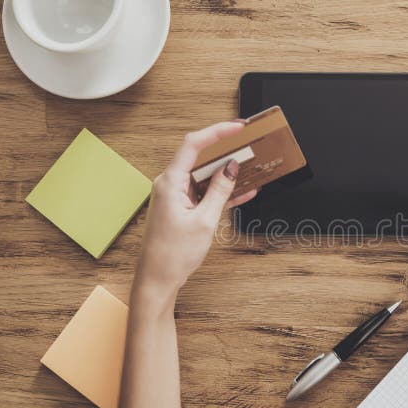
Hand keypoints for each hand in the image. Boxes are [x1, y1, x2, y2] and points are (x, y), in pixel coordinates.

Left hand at [135, 122, 257, 301]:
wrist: (157, 279)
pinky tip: (244, 190)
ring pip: (204, 174)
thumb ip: (219, 191)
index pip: (193, 144)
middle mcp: (169, 184)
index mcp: (170, 182)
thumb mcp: (204, 221)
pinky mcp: (181, 206)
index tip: (238, 127)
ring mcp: (175, 195)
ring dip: (226, 171)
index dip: (217, 132)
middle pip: (199, 156)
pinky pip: (204, 192)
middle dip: (225, 149)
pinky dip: (222, 191)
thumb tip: (231, 167)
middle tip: (248, 143)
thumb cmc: (172, 255)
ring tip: (251, 166)